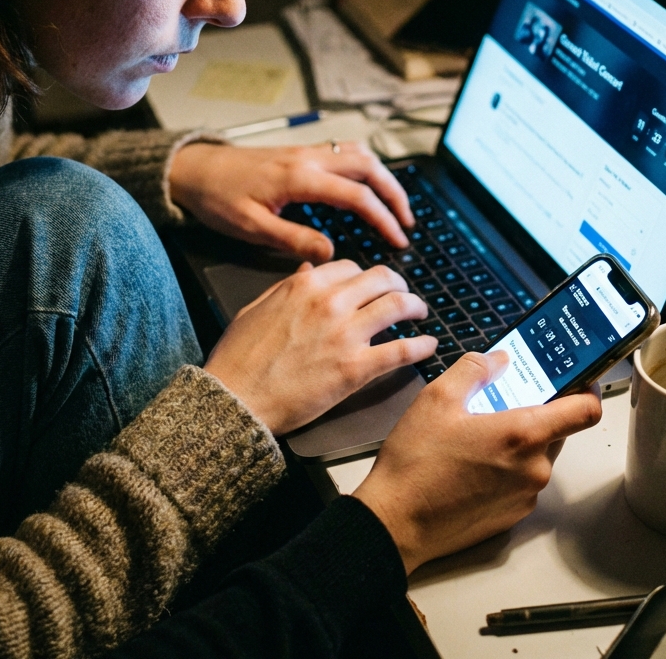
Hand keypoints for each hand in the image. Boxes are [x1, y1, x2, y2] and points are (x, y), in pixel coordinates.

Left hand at [168, 141, 412, 261]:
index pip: (356, 195)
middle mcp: (308, 158)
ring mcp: (305, 152)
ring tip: (395, 205)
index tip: (398, 239)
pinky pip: (343, 152)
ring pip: (358, 154)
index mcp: (299, 178)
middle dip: (394, 193)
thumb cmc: (217, 198)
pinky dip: (364, 168)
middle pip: (368, 166)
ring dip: (382, 177)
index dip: (382, 218)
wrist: (193, 169)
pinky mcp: (299, 153)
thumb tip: (331, 253)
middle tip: (407, 222)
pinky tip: (366, 186)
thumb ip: (294, 239)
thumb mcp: (252, 228)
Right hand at [204, 260, 434, 435]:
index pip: (351, 267)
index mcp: (305, 285)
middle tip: (404, 295)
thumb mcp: (258, 307)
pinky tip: (429, 345)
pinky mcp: (356, 368)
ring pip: (398, 306)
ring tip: (421, 314)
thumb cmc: (240, 357)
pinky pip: (401, 350)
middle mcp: (330, 302)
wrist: (237, 398)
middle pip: (382, 279)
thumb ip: (288, 286)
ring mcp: (345, 334)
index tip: (370, 286)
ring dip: (416, 308)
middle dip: (398, 285)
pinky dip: (421, 346)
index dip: (365, 277)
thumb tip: (309, 270)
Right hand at [353, 351, 601, 573]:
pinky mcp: (513, 515)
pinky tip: (470, 463)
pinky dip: (506, 467)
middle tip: (498, 401)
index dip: (587, 389)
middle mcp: (534, 468)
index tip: (576, 377)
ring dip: (518, 441)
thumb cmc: (416, 463)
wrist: (397, 523)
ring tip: (475, 434)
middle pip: (557, 430)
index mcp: (523, 435)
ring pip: (537, 456)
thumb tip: (499, 360)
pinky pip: (522, 480)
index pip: (585, 410)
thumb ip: (474, 369)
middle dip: (535, 412)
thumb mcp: (437, 398)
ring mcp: (526, 496)